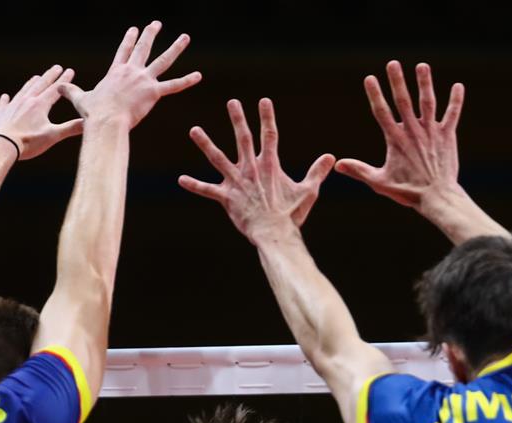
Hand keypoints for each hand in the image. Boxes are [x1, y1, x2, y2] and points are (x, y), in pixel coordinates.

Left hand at [0, 64, 83, 159]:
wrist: (2, 145)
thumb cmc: (28, 142)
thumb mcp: (52, 136)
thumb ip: (70, 128)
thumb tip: (87, 123)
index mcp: (40, 105)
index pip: (55, 90)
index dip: (64, 80)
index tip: (70, 71)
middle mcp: (26, 101)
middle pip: (40, 85)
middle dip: (50, 76)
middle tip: (56, 67)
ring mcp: (13, 106)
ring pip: (24, 91)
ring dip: (31, 83)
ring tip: (36, 77)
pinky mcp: (1, 114)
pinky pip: (4, 104)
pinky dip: (6, 100)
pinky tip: (6, 96)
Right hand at [58, 22, 200, 128]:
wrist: (106, 121)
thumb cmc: (94, 114)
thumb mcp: (80, 100)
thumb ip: (71, 92)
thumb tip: (58, 87)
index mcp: (116, 72)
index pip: (123, 51)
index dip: (129, 40)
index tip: (134, 29)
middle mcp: (131, 71)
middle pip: (143, 49)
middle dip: (150, 35)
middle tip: (156, 25)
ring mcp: (144, 80)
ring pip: (163, 60)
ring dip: (175, 48)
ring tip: (185, 37)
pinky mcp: (153, 92)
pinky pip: (174, 86)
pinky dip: (187, 81)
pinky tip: (198, 75)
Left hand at [179, 98, 334, 242]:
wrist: (274, 233)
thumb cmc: (290, 214)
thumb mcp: (307, 191)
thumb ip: (316, 172)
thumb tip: (331, 157)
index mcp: (270, 165)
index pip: (270, 135)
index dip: (267, 117)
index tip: (264, 100)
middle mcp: (251, 169)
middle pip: (243, 139)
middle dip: (237, 119)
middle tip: (231, 101)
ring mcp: (237, 182)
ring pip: (217, 158)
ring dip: (205, 143)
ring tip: (193, 129)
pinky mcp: (226, 197)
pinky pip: (207, 190)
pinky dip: (194, 185)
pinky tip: (180, 179)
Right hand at [334, 61, 465, 211]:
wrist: (436, 196)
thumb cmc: (407, 191)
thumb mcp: (379, 182)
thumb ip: (359, 170)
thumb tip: (337, 164)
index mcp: (395, 139)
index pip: (381, 112)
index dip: (375, 94)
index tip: (369, 78)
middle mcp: (413, 131)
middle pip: (404, 100)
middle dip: (397, 81)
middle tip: (393, 63)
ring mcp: (431, 131)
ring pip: (428, 102)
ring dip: (425, 83)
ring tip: (422, 65)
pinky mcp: (447, 136)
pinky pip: (452, 114)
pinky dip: (456, 100)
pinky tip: (458, 86)